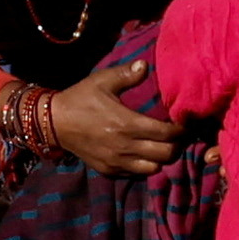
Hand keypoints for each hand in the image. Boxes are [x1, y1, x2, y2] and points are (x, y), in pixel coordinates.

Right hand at [45, 55, 182, 177]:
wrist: (54, 122)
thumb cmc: (80, 98)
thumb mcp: (102, 81)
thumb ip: (127, 74)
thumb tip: (145, 65)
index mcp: (127, 123)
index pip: (167, 133)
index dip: (181, 129)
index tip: (184, 122)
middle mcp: (125, 146)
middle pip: (166, 155)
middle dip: (176, 145)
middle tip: (178, 136)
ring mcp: (117, 161)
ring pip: (154, 169)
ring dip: (162, 159)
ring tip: (163, 146)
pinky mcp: (109, 169)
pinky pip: (136, 174)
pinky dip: (146, 166)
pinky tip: (145, 154)